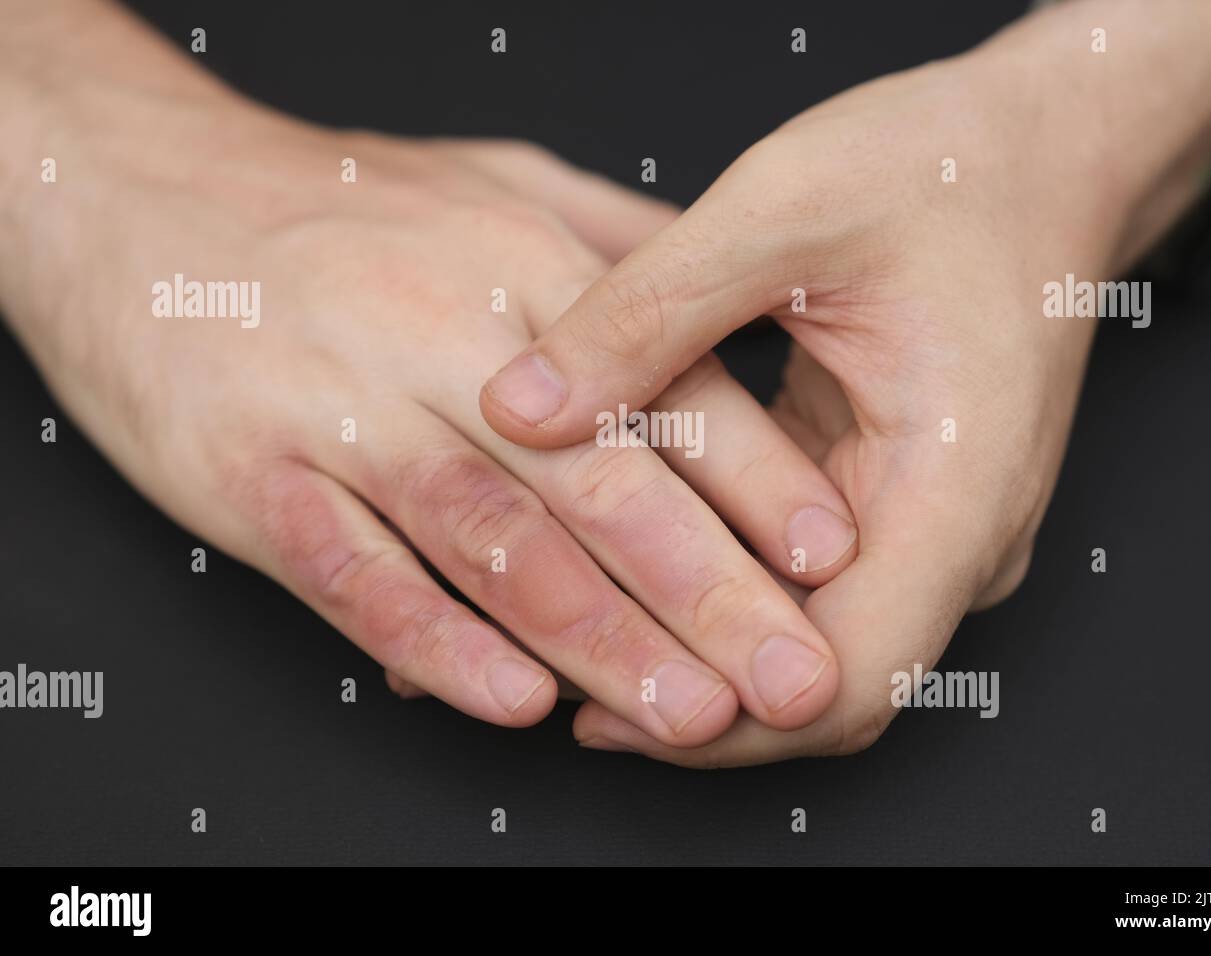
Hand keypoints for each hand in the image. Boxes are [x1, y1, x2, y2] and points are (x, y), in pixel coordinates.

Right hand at [0, 1, 858, 743]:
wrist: (134, 192)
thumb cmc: (333, 202)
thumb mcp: (497, 182)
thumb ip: (618, 244)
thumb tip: (728, 299)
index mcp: (527, 275)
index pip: (668, 389)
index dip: (757, 479)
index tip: (831, 558)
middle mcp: (450, 343)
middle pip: (603, 483)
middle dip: (709, 591)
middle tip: (791, 674)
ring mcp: (350, 412)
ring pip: (497, 541)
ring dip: (600, 637)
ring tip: (686, 712)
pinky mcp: (255, 475)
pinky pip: (359, 574)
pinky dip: (438, 640)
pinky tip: (513, 699)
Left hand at [479, 0, 1210, 763]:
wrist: (1047, 150)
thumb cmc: (948, 168)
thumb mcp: (782, 212)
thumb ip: (647, 314)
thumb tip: (518, 410)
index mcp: (955, 489)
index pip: (844, 682)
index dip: (721, 722)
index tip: (601, 708)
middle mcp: (959, 537)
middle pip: (824, 689)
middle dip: (695, 698)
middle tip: (561, 681)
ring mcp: (935, 530)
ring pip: (813, 645)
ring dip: (702, 649)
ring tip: (580, 630)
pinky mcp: (898, 503)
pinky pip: (810, 584)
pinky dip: (725, 590)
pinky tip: (637, 562)